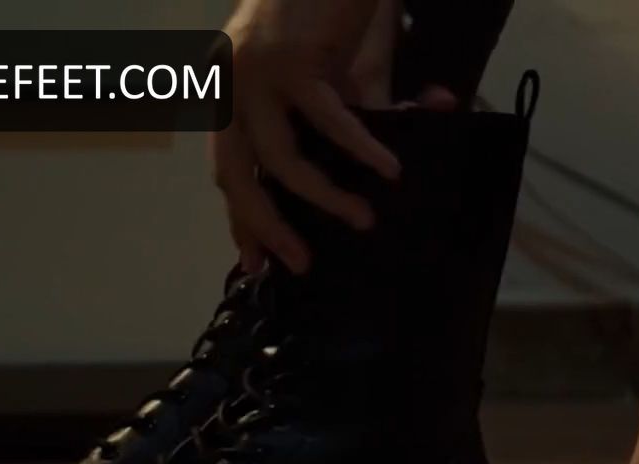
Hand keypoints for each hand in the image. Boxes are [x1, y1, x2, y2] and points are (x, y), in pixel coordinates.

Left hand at [212, 0, 404, 273]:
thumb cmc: (332, 9)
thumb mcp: (339, 75)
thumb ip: (365, 114)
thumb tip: (412, 146)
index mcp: (226, 90)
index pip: (227, 167)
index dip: (241, 218)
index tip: (256, 262)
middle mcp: (227, 83)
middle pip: (236, 174)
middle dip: (266, 226)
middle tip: (297, 263)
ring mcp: (255, 73)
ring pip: (281, 158)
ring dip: (323, 197)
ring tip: (362, 219)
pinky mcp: (292, 60)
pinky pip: (328, 121)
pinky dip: (360, 149)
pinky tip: (388, 170)